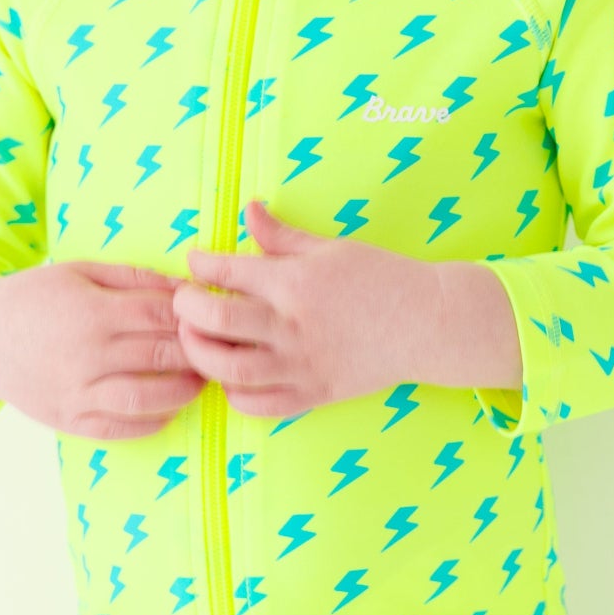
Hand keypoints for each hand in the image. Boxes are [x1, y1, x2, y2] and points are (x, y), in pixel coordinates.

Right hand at [0, 262, 206, 441]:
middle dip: (197, 354)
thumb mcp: (80, 271)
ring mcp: (77, 391)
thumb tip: (184, 287)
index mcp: (92, 311)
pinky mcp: (70, 420)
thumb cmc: (36, 297)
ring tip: (199, 382)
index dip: (194, 317)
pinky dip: (152, 422)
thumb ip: (133, 278)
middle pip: (160, 356)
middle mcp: (86, 354)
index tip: (212, 317)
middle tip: (218, 351)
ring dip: (183, 392)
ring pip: (146, 399)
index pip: (161, 316)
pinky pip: (120, 429)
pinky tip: (169, 409)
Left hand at [174, 198, 438, 417]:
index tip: (195, 264)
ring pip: (229, 369)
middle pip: (216, 321)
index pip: (227, 270)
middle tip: (185, 301)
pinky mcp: (314, 395)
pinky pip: (259, 405)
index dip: (200, 265)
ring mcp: (302, 365)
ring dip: (200, 354)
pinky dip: (235, 394)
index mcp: (295, 282)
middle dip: (187, 309)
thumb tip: (248, 209)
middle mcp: (293, 325)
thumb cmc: (382, 277)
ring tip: (197, 340)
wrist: (428, 322)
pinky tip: (231, 377)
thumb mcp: (330, 248)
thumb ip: (281, 235)